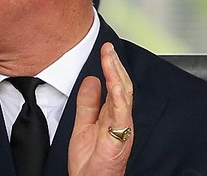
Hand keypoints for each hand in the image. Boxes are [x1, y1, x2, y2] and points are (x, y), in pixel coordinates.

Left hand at [68, 42, 133, 175]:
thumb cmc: (90, 160)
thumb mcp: (83, 124)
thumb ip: (87, 102)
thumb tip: (90, 80)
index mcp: (112, 115)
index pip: (114, 85)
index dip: (111, 66)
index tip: (105, 49)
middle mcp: (120, 119)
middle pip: (121, 86)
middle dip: (114, 65)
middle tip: (108, 47)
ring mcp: (122, 128)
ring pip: (123, 97)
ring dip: (116, 75)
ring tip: (110, 58)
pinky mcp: (119, 139)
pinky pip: (122, 116)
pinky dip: (120, 99)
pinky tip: (115, 86)